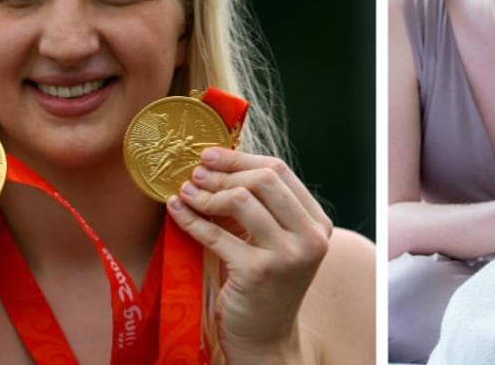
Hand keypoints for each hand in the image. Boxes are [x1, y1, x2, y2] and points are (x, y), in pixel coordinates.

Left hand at [167, 148, 331, 361]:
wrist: (266, 338)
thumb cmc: (266, 285)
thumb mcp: (277, 242)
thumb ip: (264, 206)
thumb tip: (220, 162)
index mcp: (317, 223)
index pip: (280, 171)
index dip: (240, 158)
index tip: (210, 155)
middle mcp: (310, 237)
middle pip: (263, 180)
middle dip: (223, 173)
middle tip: (195, 174)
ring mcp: (286, 256)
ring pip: (241, 200)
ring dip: (206, 194)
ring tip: (186, 193)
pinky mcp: (257, 273)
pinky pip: (216, 233)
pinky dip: (191, 218)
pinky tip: (177, 211)